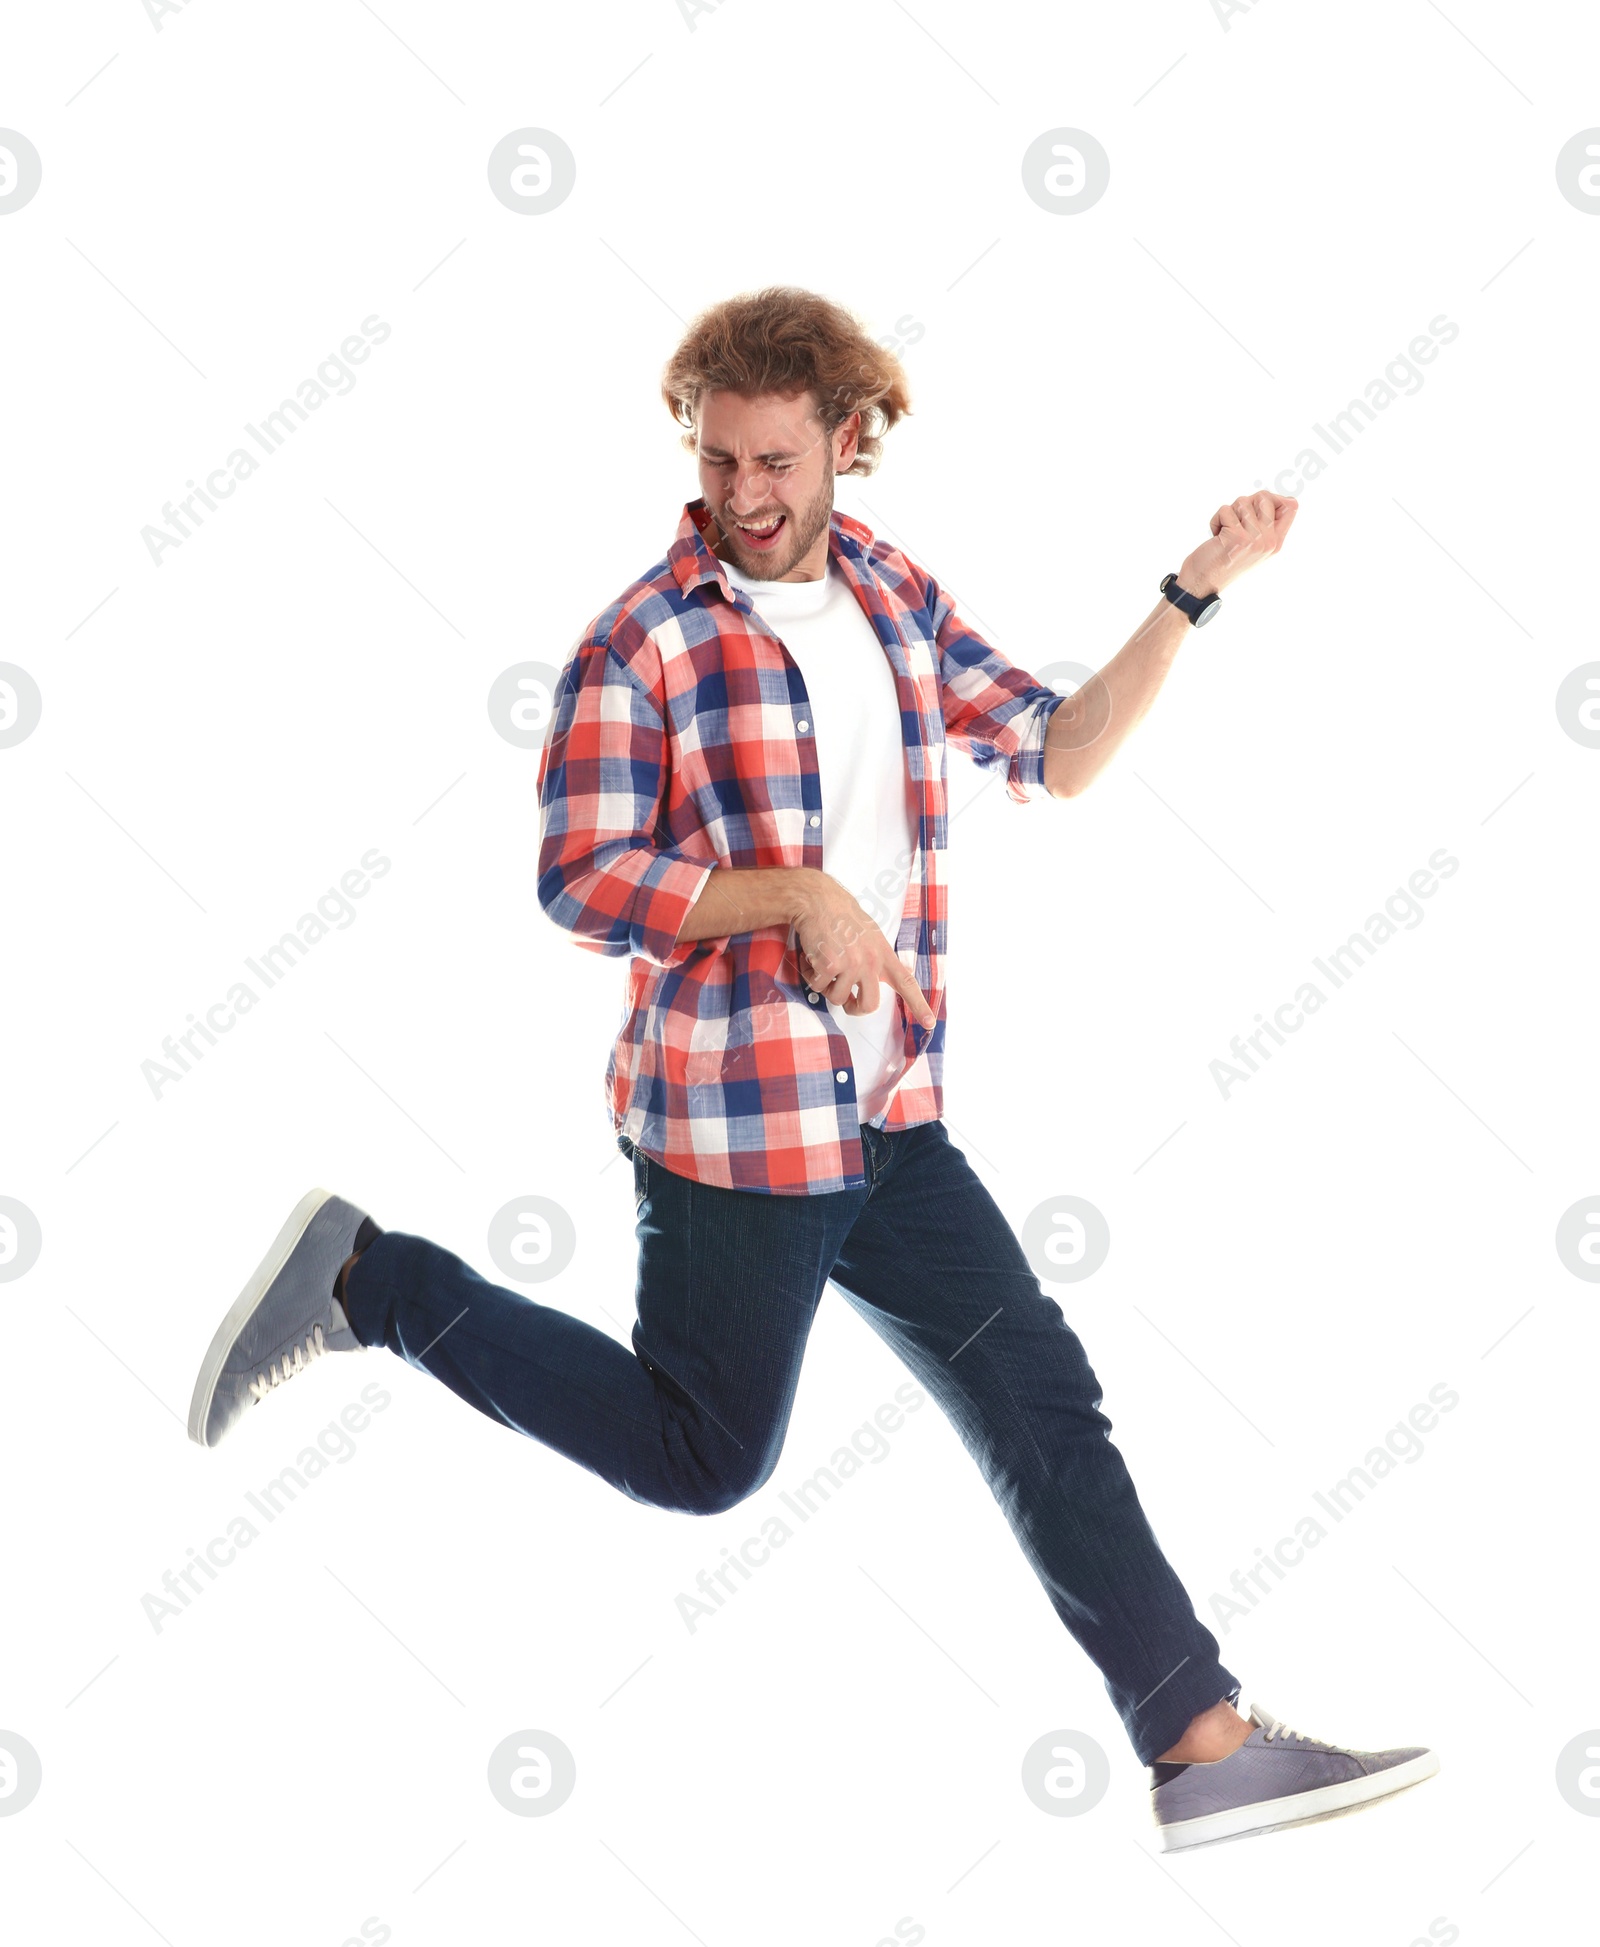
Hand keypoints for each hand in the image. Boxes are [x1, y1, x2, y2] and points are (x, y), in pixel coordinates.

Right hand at [793, 873, 935, 1029]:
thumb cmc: (842, 916)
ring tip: (823, 966)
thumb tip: (881, 978)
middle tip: (847, 1003)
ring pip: (838, 999)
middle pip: (869, 1005)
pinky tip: (812, 957)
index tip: (929, 1022)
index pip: (906, 983)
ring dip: (827, 987)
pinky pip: (817, 986)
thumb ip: (877, 958)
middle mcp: (871, 962)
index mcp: (883, 954)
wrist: (819, 900)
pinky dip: (811, 975)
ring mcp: (851, 965)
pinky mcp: (830, 966)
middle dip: (855, 1009)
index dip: (919, 1005)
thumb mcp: (870, 935)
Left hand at [1180, 491, 1297, 597]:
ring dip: (1228, 513)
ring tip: (1225, 531)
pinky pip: (1225, 511)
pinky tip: (1216, 537)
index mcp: (1276, 542)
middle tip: (1235, 521)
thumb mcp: (1252, 544)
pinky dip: (1215, 520)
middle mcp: (1270, 541)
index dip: (1273, 498)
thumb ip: (1265, 523)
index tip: (1254, 509)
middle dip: (1245, 503)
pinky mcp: (1238, 537)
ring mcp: (1256, 539)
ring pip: (1243, 501)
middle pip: (1265, 497)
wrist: (1203, 583)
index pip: (1291, 506)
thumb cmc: (1224, 560)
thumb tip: (1284, 498)